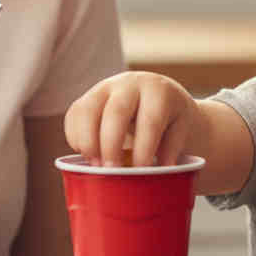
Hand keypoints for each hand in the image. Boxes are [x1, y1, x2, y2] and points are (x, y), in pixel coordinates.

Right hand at [63, 71, 195, 166]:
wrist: (155, 92)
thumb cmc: (170, 116)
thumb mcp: (181, 127)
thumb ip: (173, 148)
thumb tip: (164, 171)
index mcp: (158, 90)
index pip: (150, 119)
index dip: (144, 146)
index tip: (141, 170)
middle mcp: (129, 84)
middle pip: (116, 111)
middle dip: (111, 144)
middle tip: (111, 170)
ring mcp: (104, 88)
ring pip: (87, 110)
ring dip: (88, 142)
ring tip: (96, 166)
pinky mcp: (87, 97)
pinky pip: (74, 115)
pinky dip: (75, 138)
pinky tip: (87, 155)